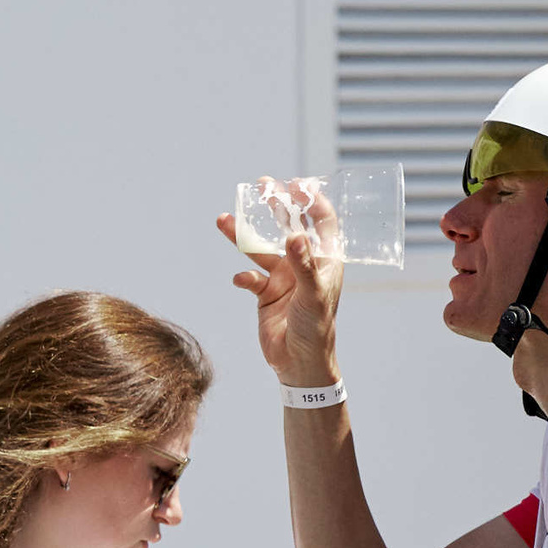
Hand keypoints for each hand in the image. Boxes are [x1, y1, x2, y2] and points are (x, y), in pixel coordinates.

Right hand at [218, 181, 345, 387]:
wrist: (298, 363)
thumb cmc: (316, 328)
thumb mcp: (312, 295)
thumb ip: (303, 264)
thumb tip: (295, 234)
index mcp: (324, 260)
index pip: (322, 221)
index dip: (312, 200)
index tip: (296, 185)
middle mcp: (303, 264)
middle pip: (289, 226)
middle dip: (275, 205)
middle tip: (261, 184)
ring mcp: (283, 277)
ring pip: (260, 248)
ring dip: (243, 235)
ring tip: (223, 219)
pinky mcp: (265, 294)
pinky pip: (250, 277)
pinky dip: (243, 277)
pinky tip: (241, 280)